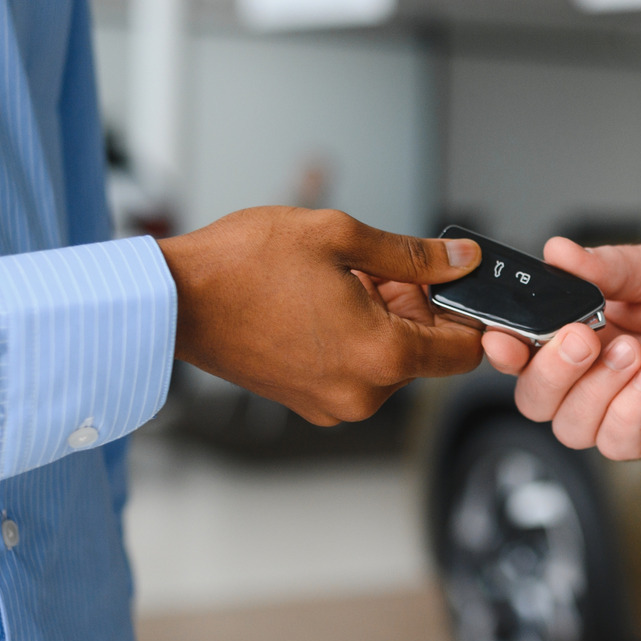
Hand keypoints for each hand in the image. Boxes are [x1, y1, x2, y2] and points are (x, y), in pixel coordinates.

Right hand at [158, 207, 484, 424]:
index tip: (454, 284)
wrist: (174, 301)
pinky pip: (355, 369)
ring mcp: (333, 403)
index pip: (465, 351)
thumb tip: (461, 260)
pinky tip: (321, 303)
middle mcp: (363, 393)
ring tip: (337, 281)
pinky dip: (353, 337)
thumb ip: (414, 255)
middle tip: (373, 267)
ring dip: (380, 318)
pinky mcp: (308, 402)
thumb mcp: (340, 238)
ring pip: (389, 359)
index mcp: (381, 356)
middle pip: (425, 352)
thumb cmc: (243, 267)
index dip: (467, 312)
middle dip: (413, 306)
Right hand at [484, 238, 640, 458]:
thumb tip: (557, 251)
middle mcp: (593, 371)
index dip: (503, 349)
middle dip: (550, 371)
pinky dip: (627, 412)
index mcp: (581, 325)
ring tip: (636, 353)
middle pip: (534, 397)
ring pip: (569, 426)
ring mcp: (621, 405)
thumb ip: (607, 266)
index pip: (522, 349)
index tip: (503, 336)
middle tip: (584, 338)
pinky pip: (616, 442)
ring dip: (594, 390)